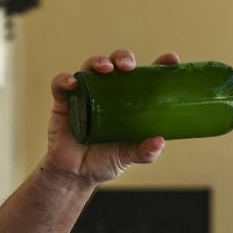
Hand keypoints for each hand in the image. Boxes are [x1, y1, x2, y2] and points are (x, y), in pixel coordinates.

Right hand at [43, 48, 180, 187]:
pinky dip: (65, 80)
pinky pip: (61, 84)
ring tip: (105, 68)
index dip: (159, 65)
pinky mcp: (64, 101)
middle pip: (117, 64)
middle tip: (128, 67)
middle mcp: (108, 92)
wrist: (75, 174)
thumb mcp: (128, 157)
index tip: (171, 59)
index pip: (145, 77)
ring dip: (98, 62)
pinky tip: (72, 83)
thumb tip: (159, 141)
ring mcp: (86, 94)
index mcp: (129, 101)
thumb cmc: (104, 160)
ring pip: (91, 67)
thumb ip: (144, 151)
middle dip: (123, 58)